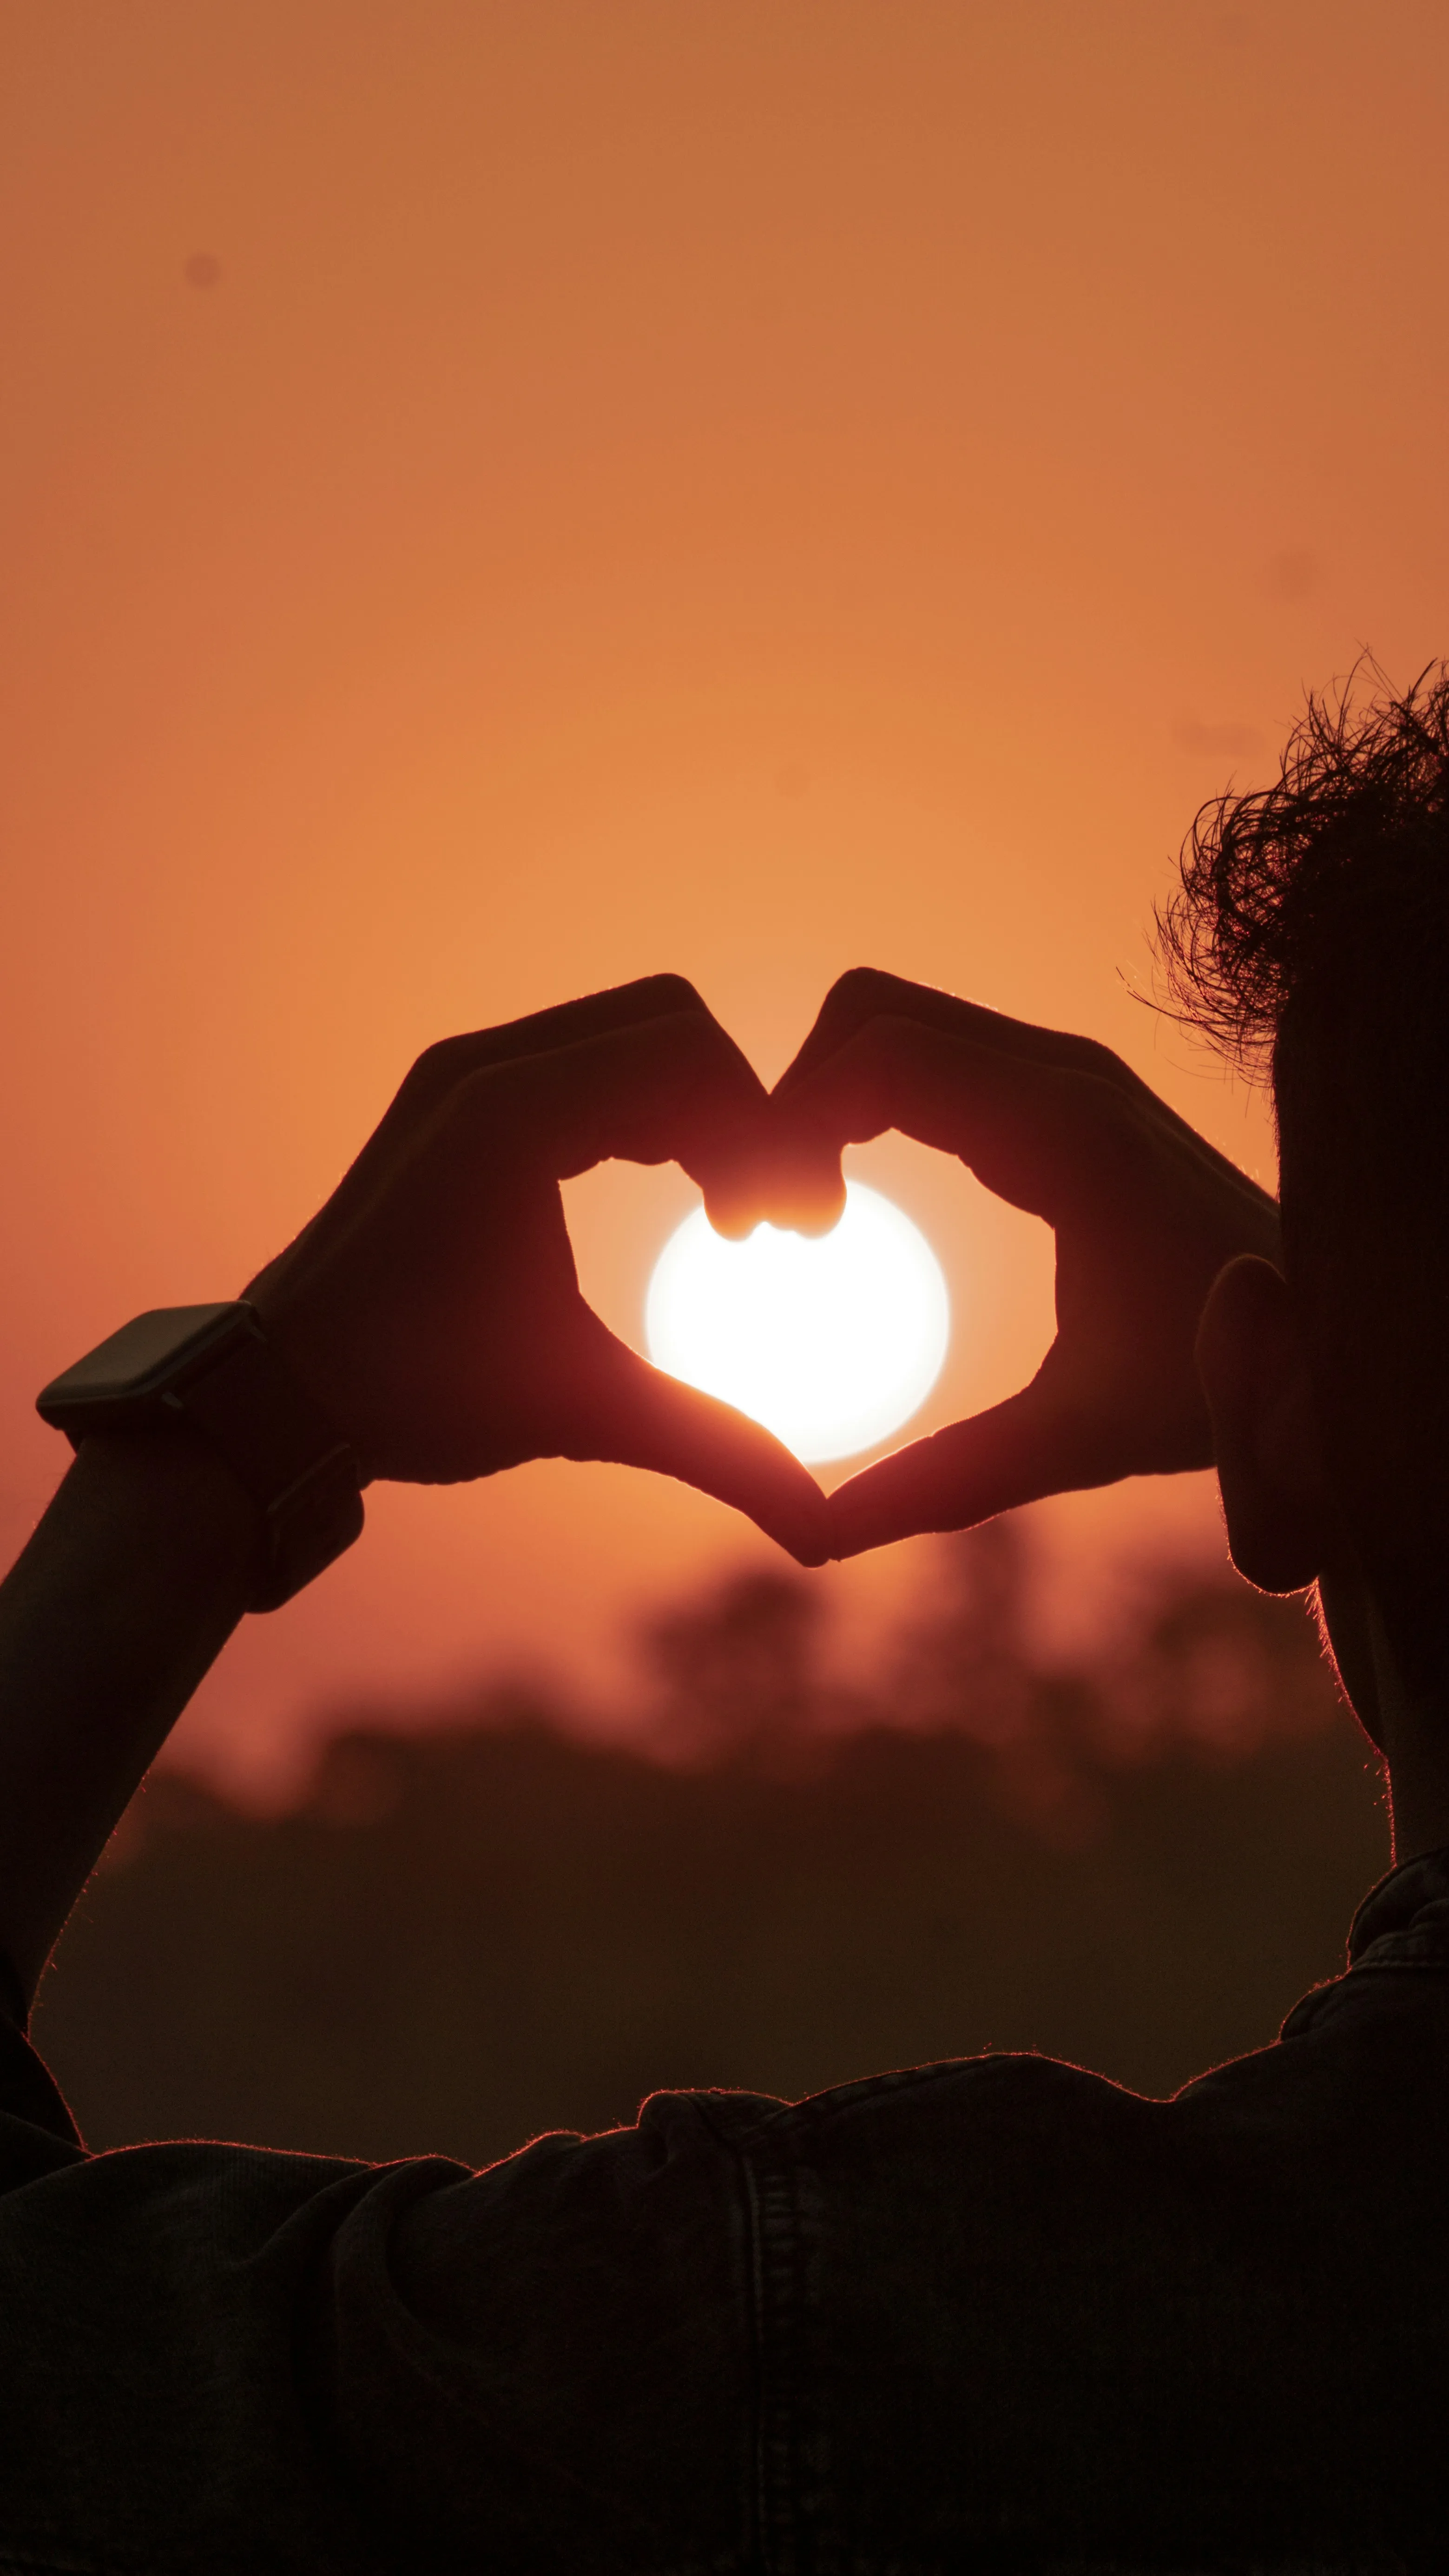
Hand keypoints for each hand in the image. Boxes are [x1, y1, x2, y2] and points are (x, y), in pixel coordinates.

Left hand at [244, 977, 829, 1565]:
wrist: (276, 1398)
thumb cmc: (418, 1396)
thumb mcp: (581, 1410)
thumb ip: (714, 1449)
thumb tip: (822, 1536)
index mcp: (512, 1114)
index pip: (692, 1061)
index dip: (766, 1138)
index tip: (787, 1235)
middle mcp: (482, 1067)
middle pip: (674, 1024)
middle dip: (741, 1112)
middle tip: (764, 1222)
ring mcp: (463, 1074)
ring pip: (633, 1033)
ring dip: (696, 1109)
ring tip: (725, 1214)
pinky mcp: (457, 1098)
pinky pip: (586, 1061)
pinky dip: (645, 1109)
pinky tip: (671, 1189)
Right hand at [766, 969, 1279, 1556]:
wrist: (1325, 1338)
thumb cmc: (1216, 1384)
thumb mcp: (1081, 1438)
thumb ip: (949, 1481)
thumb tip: (819, 1542)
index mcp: (1067, 1134)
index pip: (881, 1055)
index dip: (791, 1122)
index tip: (768, 1233)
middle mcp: (1067, 1076)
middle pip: (872, 1013)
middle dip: (793, 1098)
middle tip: (772, 1226)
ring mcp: (1068, 1072)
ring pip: (896, 1025)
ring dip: (827, 1099)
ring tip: (803, 1222)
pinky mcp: (1064, 1091)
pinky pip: (933, 1056)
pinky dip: (870, 1103)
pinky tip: (853, 1205)